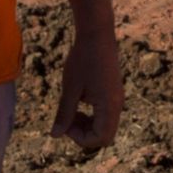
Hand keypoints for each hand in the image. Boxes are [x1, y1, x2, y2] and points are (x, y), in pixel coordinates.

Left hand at [49, 27, 123, 149]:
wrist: (97, 34)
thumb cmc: (82, 59)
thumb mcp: (70, 88)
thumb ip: (64, 114)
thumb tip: (55, 136)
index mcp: (109, 105)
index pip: (100, 138)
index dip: (80, 138)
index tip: (65, 123)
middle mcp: (117, 104)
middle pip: (105, 135)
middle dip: (84, 133)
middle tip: (67, 120)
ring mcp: (116, 97)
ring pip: (104, 124)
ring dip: (86, 124)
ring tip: (70, 111)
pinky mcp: (113, 91)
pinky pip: (104, 113)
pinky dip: (91, 115)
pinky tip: (78, 101)